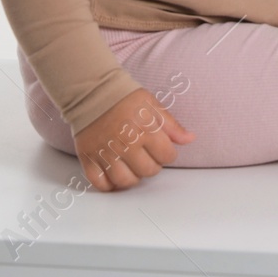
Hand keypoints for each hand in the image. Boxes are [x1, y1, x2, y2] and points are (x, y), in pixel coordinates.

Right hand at [72, 87, 194, 191]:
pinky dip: (109, 185)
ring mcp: (105, 152)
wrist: (92, 92)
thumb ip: (172, 125)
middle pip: (147, 171)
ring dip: (133, 178)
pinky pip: (100, 183)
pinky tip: (114, 174)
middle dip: (152, 166)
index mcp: (145, 130)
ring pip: (125, 181)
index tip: (162, 149)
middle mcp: (125, 144)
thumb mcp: (153, 105)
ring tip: (133, 167)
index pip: (166, 156)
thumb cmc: (125, 98)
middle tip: (147, 157)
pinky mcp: (87, 157)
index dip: (167, 154)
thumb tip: (190, 139)